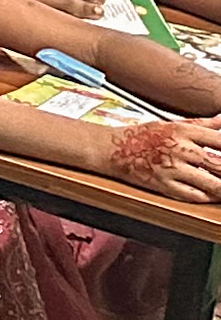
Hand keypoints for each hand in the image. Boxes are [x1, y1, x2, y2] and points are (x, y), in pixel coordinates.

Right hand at [102, 117, 220, 202]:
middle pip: (220, 164)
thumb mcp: (172, 123)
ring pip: (212, 184)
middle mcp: (180, 150)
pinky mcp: (164, 186)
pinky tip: (214, 195)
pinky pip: (194, 196)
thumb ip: (203, 124)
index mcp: (183, 131)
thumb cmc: (141, 135)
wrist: (110, 149)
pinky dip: (208, 197)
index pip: (220, 140)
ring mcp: (173, 170)